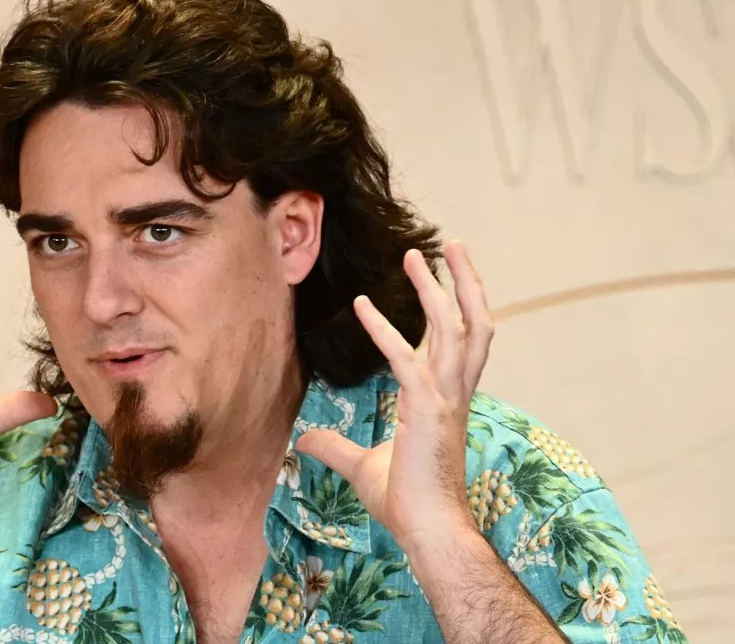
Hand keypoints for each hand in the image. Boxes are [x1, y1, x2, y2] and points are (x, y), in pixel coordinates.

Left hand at [296, 241, 491, 553]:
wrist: (427, 532)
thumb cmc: (406, 504)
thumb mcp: (362, 467)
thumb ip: (336, 448)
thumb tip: (304, 441)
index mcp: (449, 401)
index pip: (461, 343)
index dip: (458, 308)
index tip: (445, 278)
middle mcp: (455, 393)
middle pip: (473, 324)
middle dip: (464, 282)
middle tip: (450, 246)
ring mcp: (446, 399)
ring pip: (455, 329)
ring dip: (438, 289)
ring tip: (421, 254)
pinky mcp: (427, 408)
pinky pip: (405, 357)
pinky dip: (384, 327)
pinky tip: (362, 304)